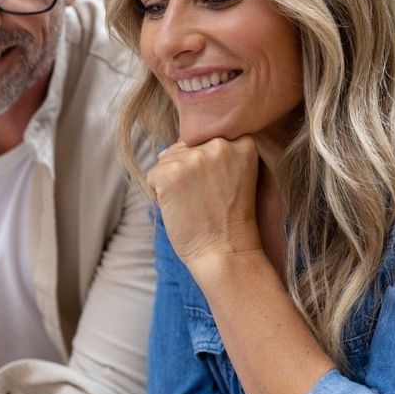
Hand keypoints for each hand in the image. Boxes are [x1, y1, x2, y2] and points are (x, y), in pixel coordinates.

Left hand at [146, 136, 260, 269]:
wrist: (227, 253)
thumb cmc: (230, 220)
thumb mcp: (234, 175)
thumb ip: (210, 154)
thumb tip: (163, 150)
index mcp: (242, 142)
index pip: (206, 140)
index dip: (205, 167)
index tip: (219, 189)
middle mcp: (219, 144)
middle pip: (184, 148)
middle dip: (187, 174)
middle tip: (206, 200)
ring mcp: (193, 158)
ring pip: (167, 162)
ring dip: (172, 184)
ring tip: (195, 206)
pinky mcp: (170, 173)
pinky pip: (152, 177)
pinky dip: (159, 196)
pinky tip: (181, 210)